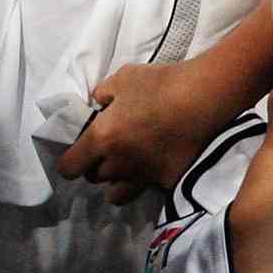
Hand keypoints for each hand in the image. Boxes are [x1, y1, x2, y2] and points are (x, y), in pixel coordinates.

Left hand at [57, 61, 232, 205]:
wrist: (203, 97)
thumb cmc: (160, 83)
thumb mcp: (123, 78)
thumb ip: (103, 94)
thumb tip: (99, 105)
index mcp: (101, 138)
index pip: (69, 168)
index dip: (69, 162)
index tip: (78, 153)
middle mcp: (118, 163)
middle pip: (94, 179)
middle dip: (97, 167)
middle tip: (109, 151)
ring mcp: (144, 176)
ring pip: (117, 194)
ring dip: (118, 182)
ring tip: (129, 166)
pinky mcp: (167, 181)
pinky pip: (148, 189)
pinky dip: (148, 181)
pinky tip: (157, 165)